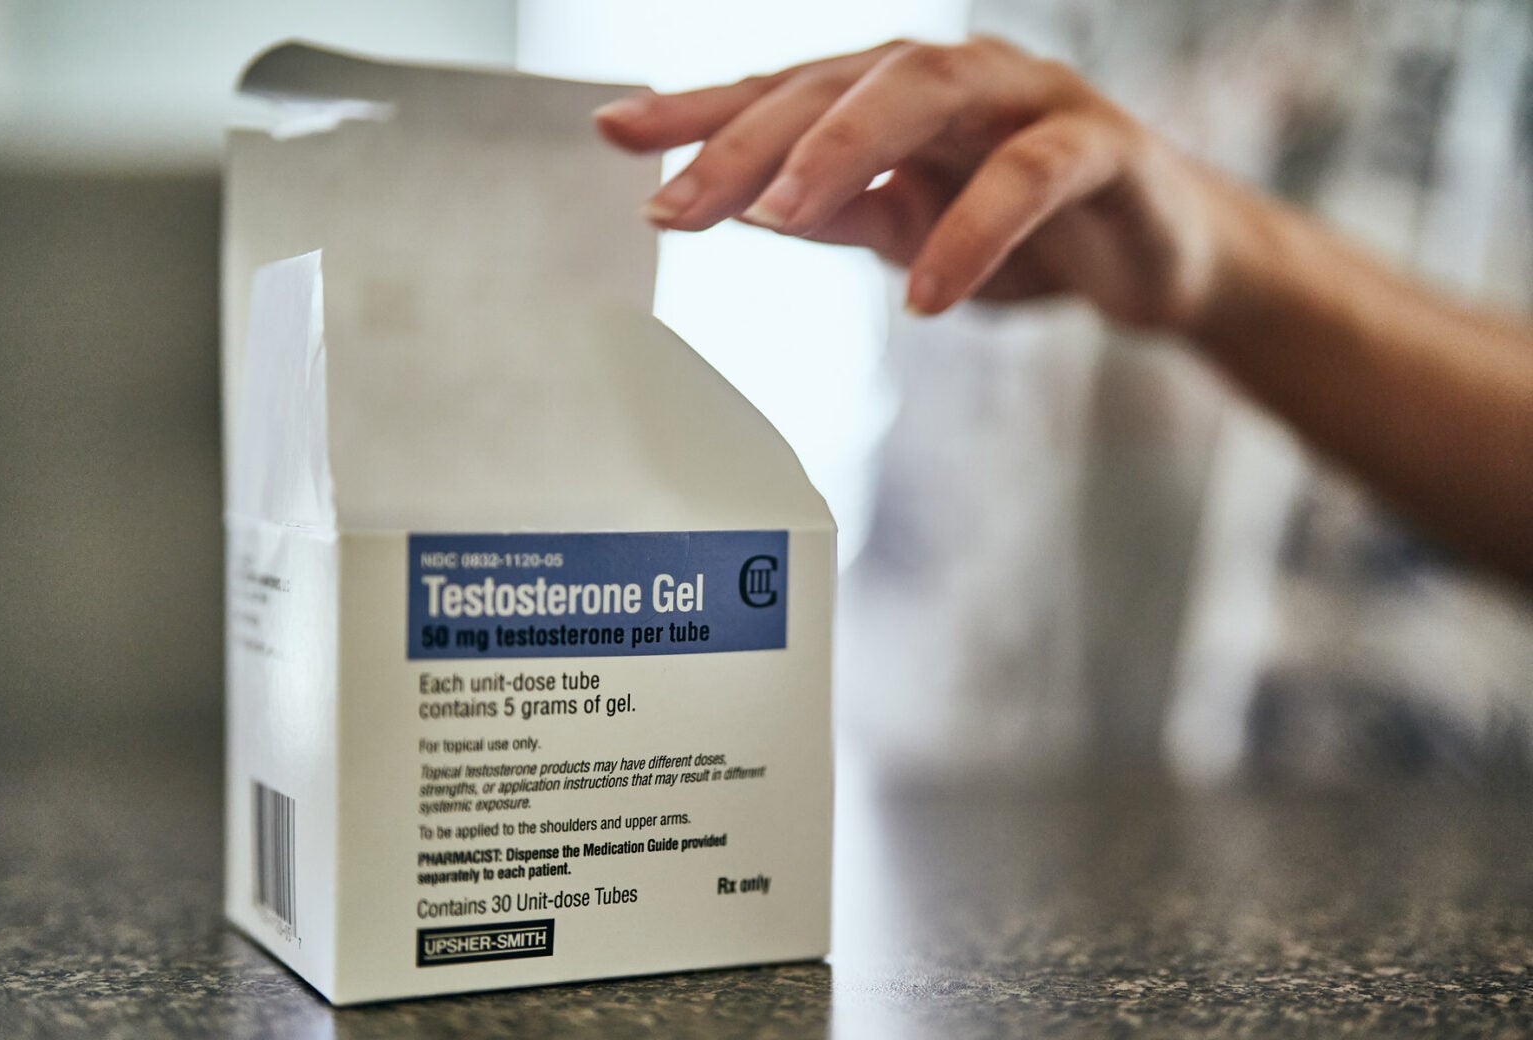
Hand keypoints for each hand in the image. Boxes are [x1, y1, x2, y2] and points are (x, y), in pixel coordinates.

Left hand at [594, 37, 1224, 330]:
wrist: (1164, 258)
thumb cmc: (1030, 235)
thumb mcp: (911, 230)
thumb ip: (838, 213)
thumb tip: (747, 209)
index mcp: (901, 98)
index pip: (786, 93)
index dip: (700, 110)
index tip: (613, 132)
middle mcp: (956, 78)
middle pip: (838, 82)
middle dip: (750, 140)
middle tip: (678, 202)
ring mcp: (1030, 98)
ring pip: (927, 93)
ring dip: (845, 152)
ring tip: (779, 218)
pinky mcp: (1101, 147)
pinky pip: (1031, 175)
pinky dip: (973, 230)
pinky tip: (923, 292)